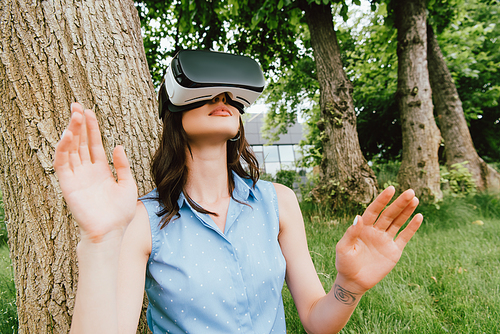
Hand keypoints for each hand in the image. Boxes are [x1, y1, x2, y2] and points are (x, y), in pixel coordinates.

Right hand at [54, 103, 137, 242]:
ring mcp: (77, 176)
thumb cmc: (120, 213)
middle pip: (81, 142)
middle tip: (77, 106)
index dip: (92, 128)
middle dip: (79, 124)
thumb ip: (123, 165)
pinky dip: (63, 149)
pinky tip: (67, 135)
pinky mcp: (68, 184)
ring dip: (71, 131)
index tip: (90, 111)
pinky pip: (62, 164)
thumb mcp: (128, 184)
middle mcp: (87, 171)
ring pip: (71, 149)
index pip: (94, 144)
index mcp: (101, 170)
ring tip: (75, 115)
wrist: (111, 231)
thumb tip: (117, 146)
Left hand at [335, 186, 422, 292]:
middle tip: (410, 192)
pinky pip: (404, 237)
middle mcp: (375, 231)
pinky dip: (412, 228)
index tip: (391, 189)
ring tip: (415, 199)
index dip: (382, 200)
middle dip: (399, 203)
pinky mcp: (394, 251)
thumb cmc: (344, 264)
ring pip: (398, 222)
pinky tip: (419, 216)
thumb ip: (351, 233)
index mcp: (363, 228)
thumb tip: (359, 216)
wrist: (354, 281)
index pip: (374, 210)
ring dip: (406, 211)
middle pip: (389, 214)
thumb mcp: (343, 248)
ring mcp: (385, 240)